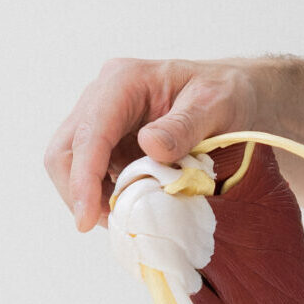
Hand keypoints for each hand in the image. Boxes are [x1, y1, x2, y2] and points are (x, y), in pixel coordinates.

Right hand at [45, 55, 260, 232]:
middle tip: (109, 223)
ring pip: (72, 164)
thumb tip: (149, 145)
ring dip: (90, 196)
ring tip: (123, 218)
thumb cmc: (228, 92)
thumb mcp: (216, 105)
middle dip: (78, 192)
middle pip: (65, 150)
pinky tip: (129, 207)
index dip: (84, 178)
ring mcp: (104, 119)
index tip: (87, 218)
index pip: (90, 132)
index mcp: (125, 80)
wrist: (238, 92)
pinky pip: (92, 172)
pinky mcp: (110, 140)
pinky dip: (103, 194)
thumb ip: (185, 125)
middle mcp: (104, 96)